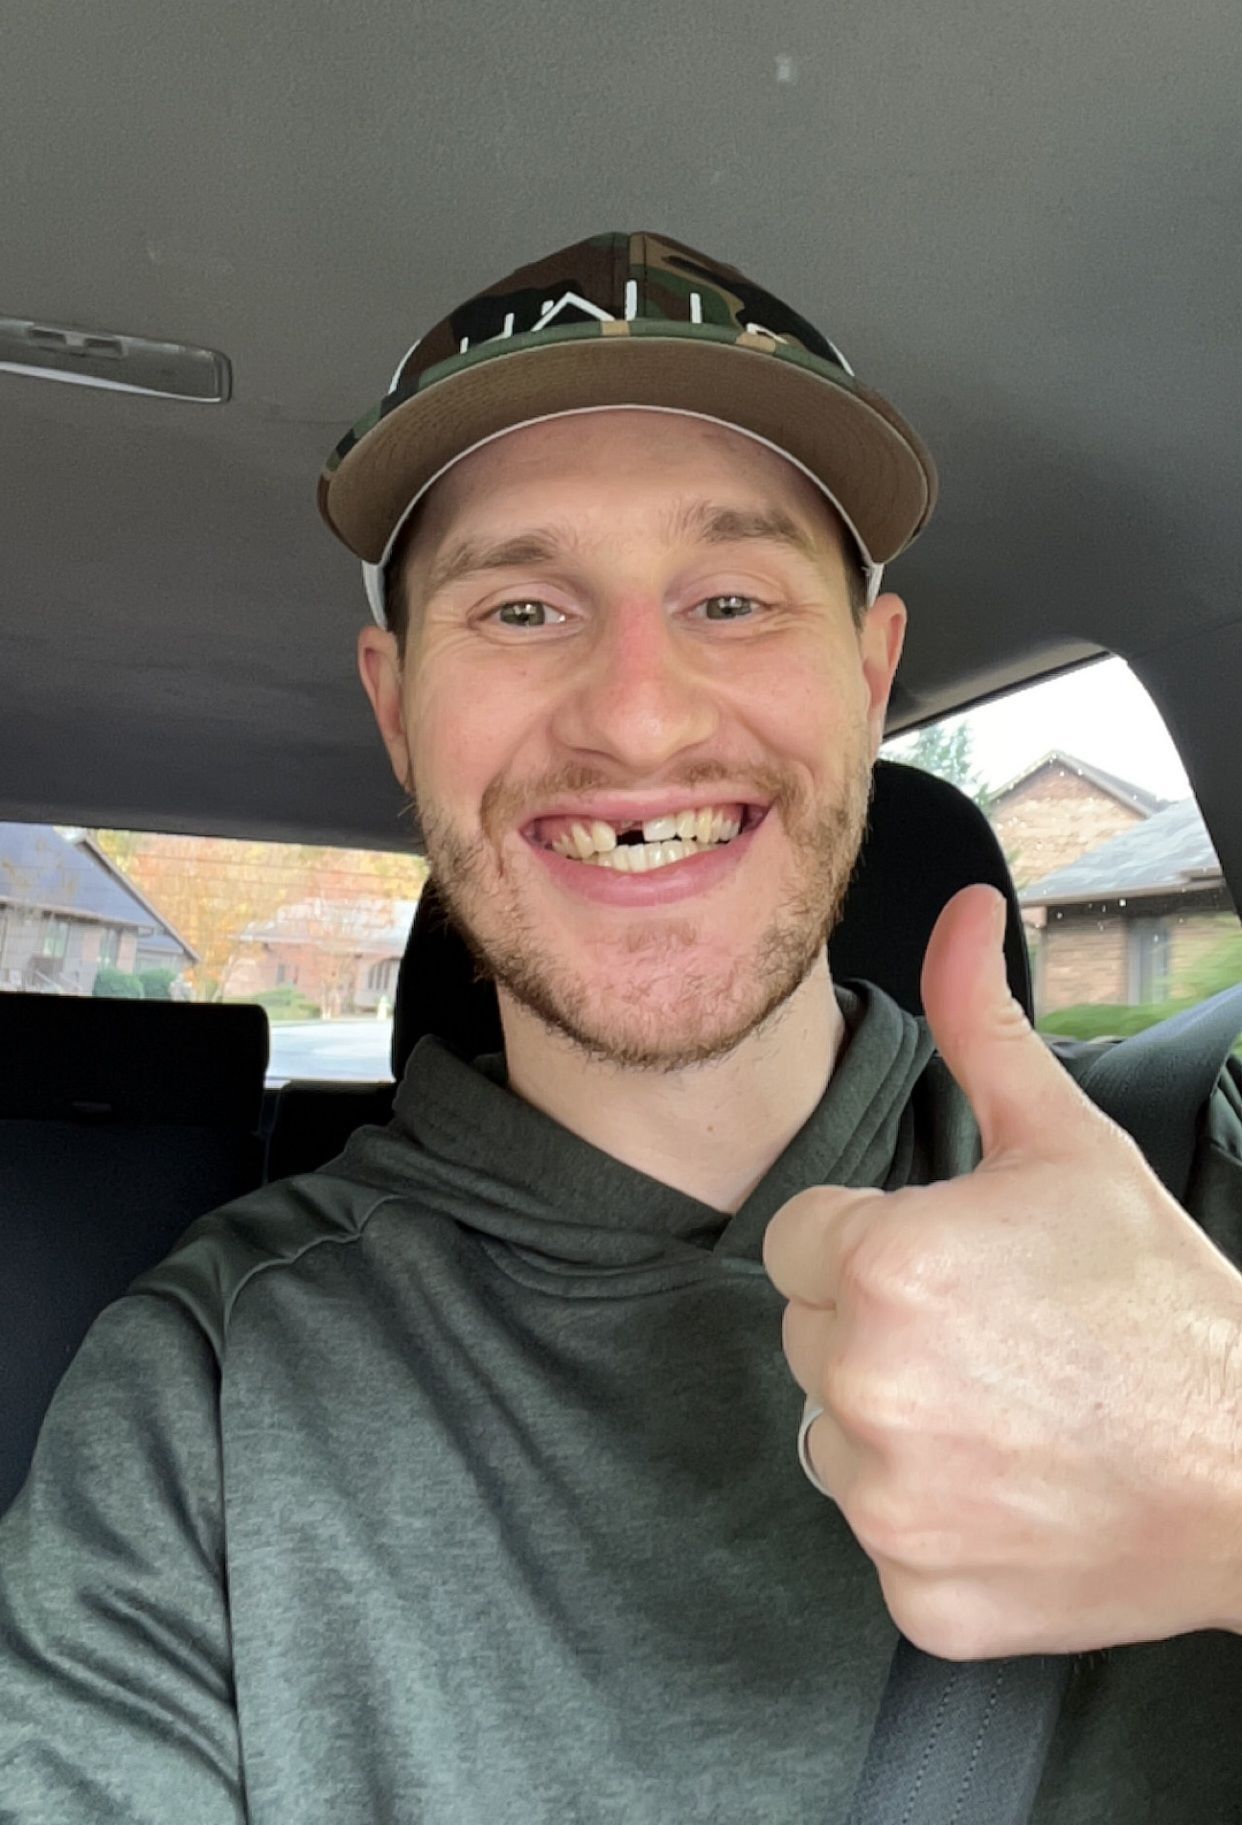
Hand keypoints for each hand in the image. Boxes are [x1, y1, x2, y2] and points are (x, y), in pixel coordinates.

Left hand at [763, 884, 1241, 1660]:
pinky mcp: (916, 1597)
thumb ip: (980, 1022)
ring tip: (1007, 1411)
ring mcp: (887, 1503)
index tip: (955, 1269)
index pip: (801, 1243)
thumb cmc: (1157, 1300)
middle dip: (880, 1329)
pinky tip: (1015, 1489)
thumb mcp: (1065, 1142)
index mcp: (878, 1265)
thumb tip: (960, 911)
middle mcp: (861, 1385)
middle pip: (812, 1338)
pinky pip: (883, 1537)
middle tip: (994, 1339)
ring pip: (837, 1437)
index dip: (875, 1246)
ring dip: (898, 1425)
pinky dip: (935, 1523)